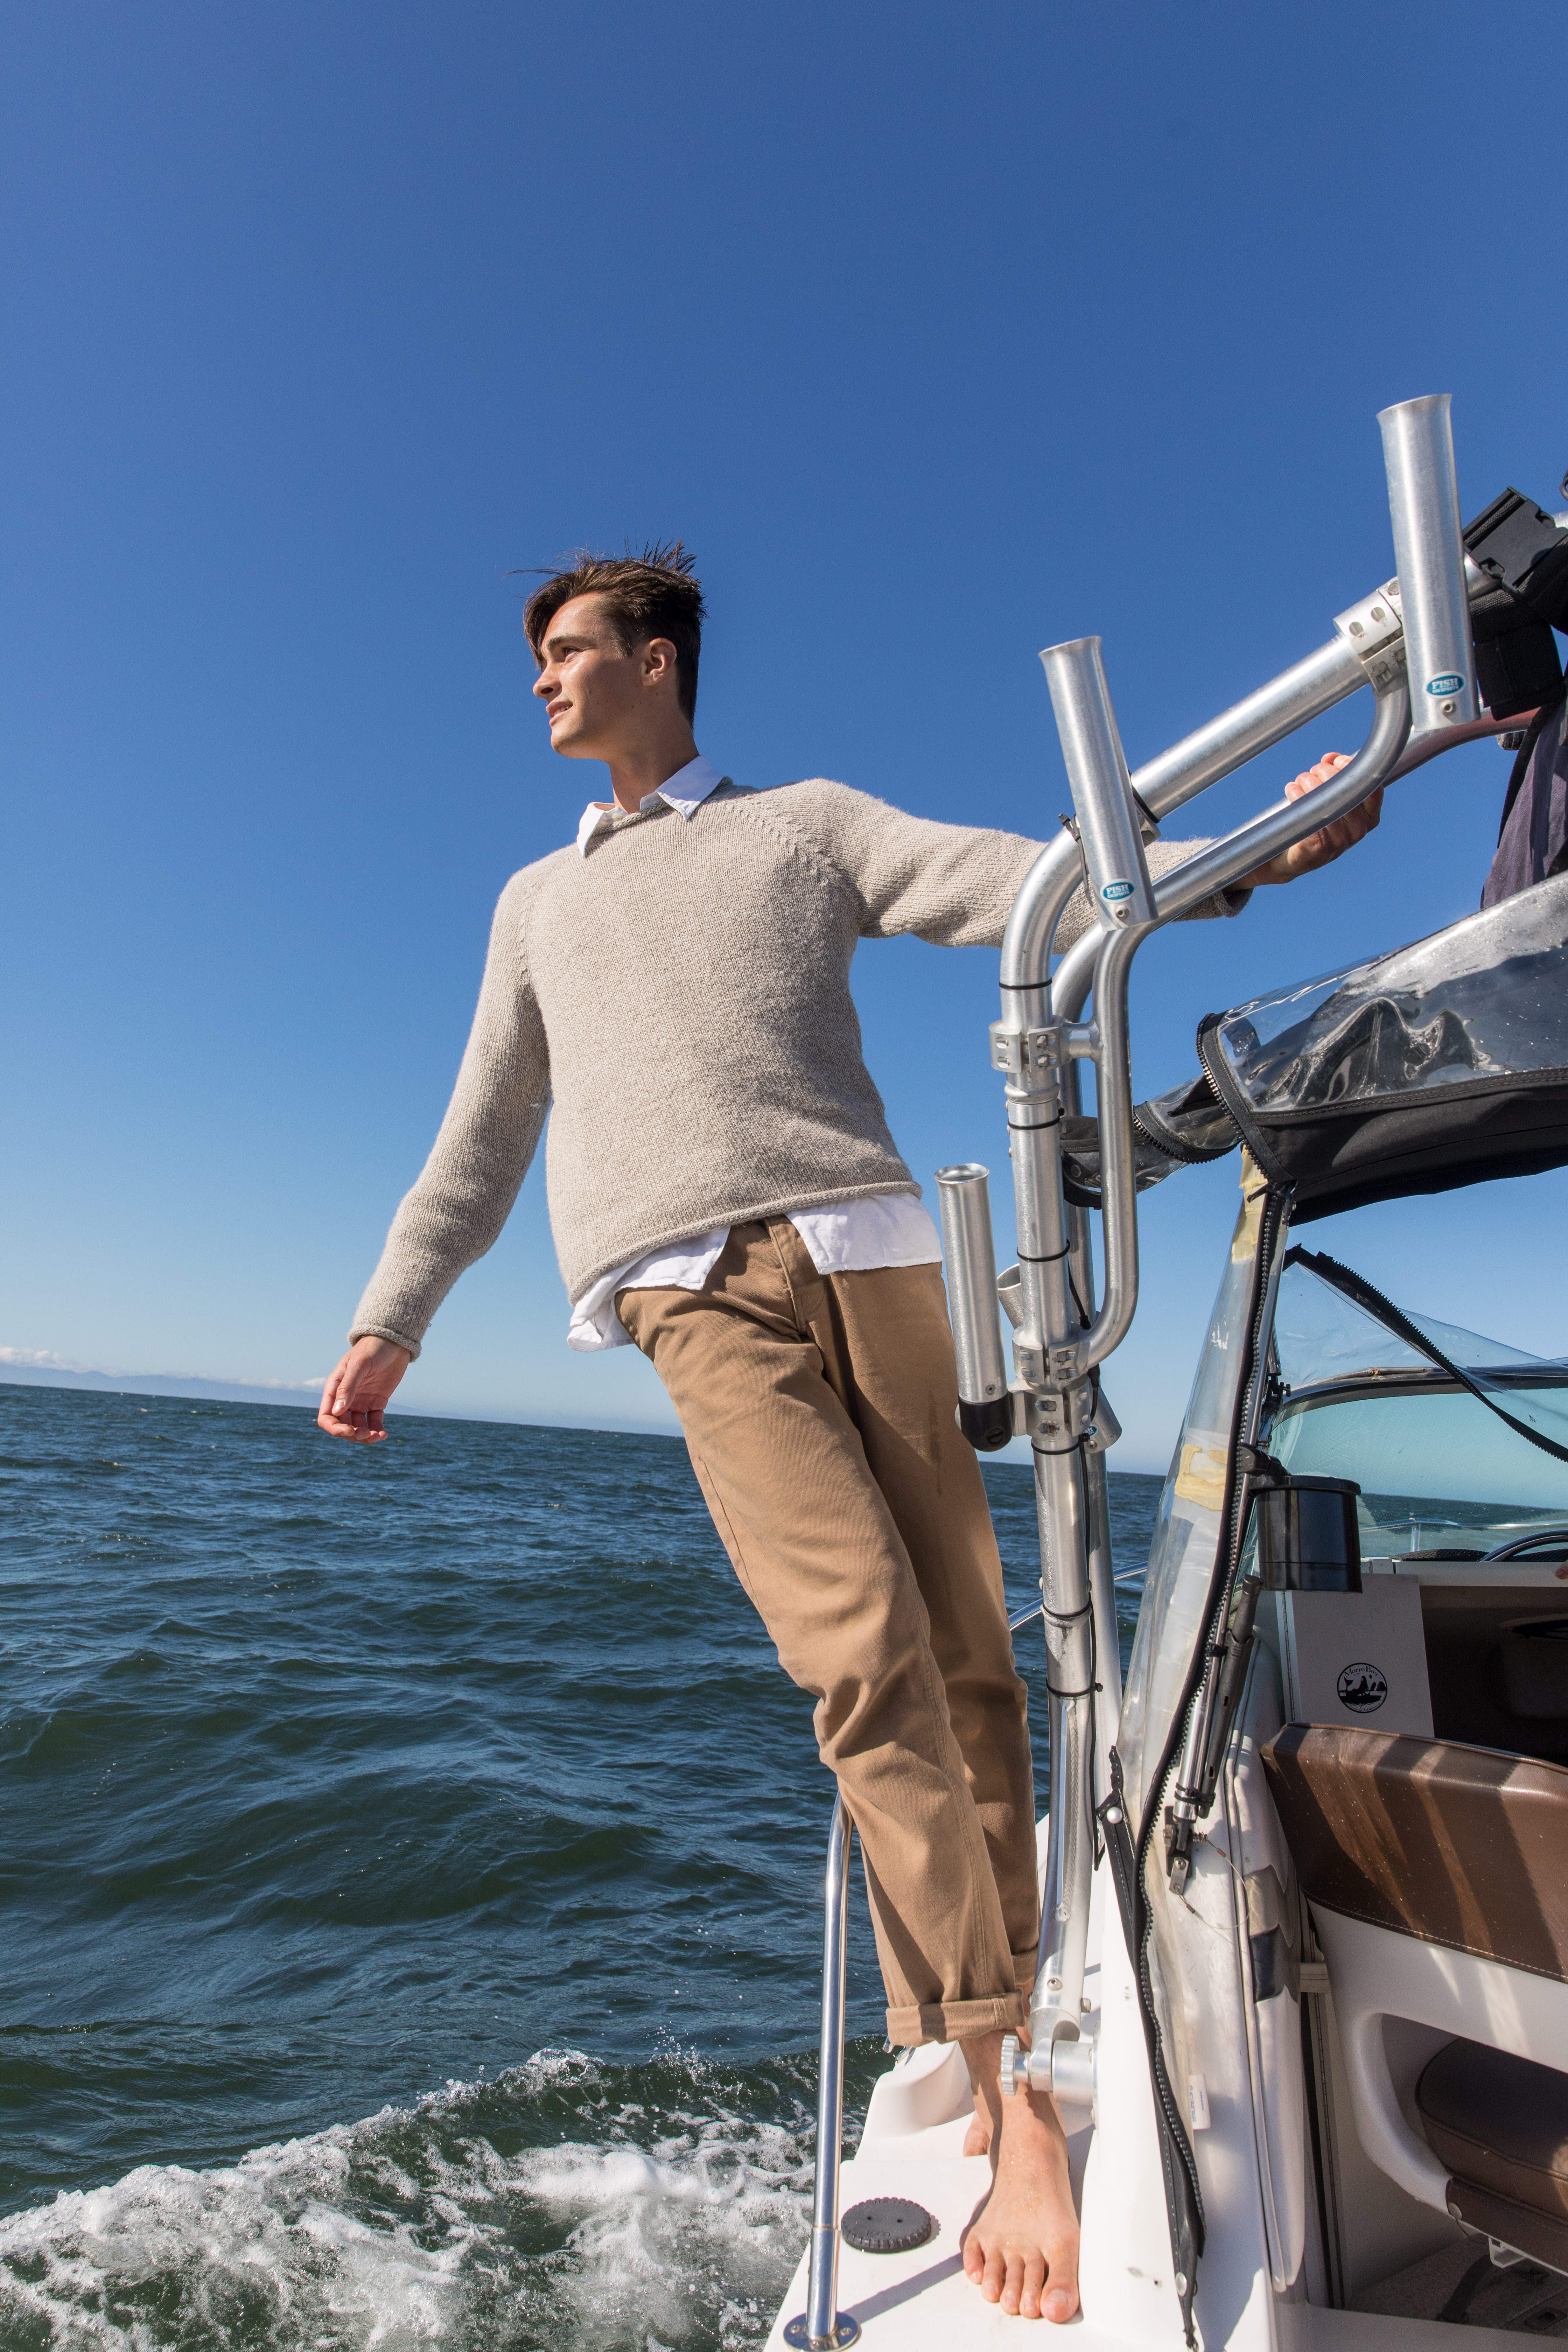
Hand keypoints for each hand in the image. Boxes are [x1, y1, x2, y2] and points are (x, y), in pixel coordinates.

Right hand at [318, 1336, 411, 1443]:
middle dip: (351, 1435)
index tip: (349, 1431)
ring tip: (377, 1436)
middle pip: (342, 1426)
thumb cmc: (372, 1348)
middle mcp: (346, 1398)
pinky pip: (373, 1423)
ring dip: (364, 1436)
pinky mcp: (376, 1403)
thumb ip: (348, 1387)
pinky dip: (377, 1431)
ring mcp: (361, 1401)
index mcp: (335, 1388)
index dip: (335, 1428)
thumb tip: (337, 1412)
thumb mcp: (359, 1365)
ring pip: (358, 1427)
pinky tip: (383, 1435)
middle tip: (366, 1434)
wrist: (394, 1342)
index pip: (327, 1417)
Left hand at [1238, 752, 1383, 886]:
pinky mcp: (1318, 848)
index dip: (1353, 769)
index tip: (1336, 761)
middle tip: (1313, 771)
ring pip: (1325, 800)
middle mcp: (1358, 831)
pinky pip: (1308, 814)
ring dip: (1308, 782)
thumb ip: (1338, 777)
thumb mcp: (1334, 800)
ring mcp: (1339, 842)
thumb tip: (1330, 757)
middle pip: (1345, 790)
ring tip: (1300, 780)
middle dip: (1325, 772)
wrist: (1296, 858)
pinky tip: (1291, 790)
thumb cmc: (1318, 823)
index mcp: (1369, 818)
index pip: (1371, 788)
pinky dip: (1297, 796)